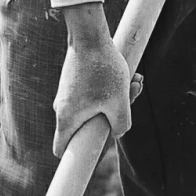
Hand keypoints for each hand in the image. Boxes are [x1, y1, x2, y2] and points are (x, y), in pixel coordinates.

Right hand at [52, 6, 132, 156]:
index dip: (74, 158)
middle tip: (130, 98)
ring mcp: (67, 94)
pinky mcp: (74, 80)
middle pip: (86, 126)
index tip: (85, 161)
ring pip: (95, 107)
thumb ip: (120, 127)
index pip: (61, 149)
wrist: (90, 34)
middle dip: (111, 118)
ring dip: (117, 99)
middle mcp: (62, 108)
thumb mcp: (120, 104)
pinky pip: (94, 92)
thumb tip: (117, 132)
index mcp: (66, 119)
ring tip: (134, 80)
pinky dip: (110, 87)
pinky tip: (128, 73)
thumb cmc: (103, 70)